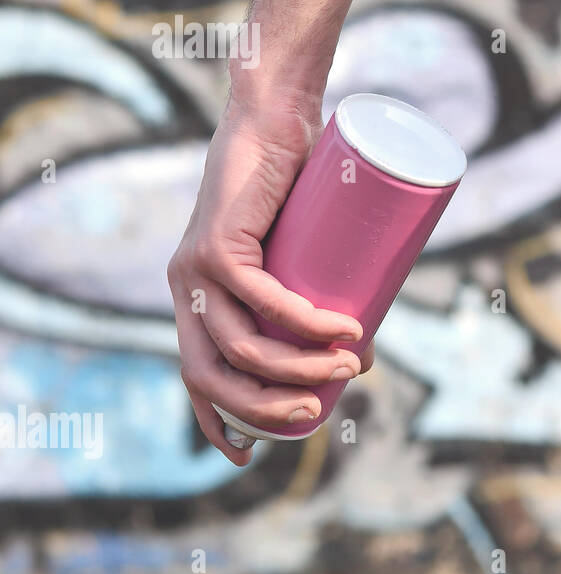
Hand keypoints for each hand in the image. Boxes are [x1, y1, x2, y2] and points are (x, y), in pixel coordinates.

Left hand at [167, 97, 373, 464]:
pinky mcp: (217, 244)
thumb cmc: (300, 189)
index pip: (195, 378)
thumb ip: (326, 302)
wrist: (275, 118)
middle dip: (266, 406)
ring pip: (239, 343)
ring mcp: (195, 269)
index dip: (217, 423)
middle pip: (212, 374)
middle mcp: (185, 290)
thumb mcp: (308, 259)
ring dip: (296, 367)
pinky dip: (302, 322)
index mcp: (197, 300)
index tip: (250, 455)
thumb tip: (362, 359)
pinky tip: (339, 331)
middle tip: (321, 408)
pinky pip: (258, 298)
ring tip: (352, 366)